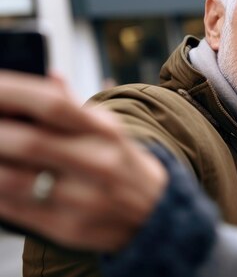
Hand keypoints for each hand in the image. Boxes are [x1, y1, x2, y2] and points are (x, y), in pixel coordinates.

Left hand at [0, 71, 166, 251]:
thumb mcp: (109, 131)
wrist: (157, 214)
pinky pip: (14, 208)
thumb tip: (50, 74)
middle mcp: (98, 163)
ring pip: (14, 180)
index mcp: (106, 133)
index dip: (13, 92)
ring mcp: (82, 199)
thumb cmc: (122, 165)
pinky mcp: (67, 228)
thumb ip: (74, 106)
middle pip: (30, 142)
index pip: (54, 105)